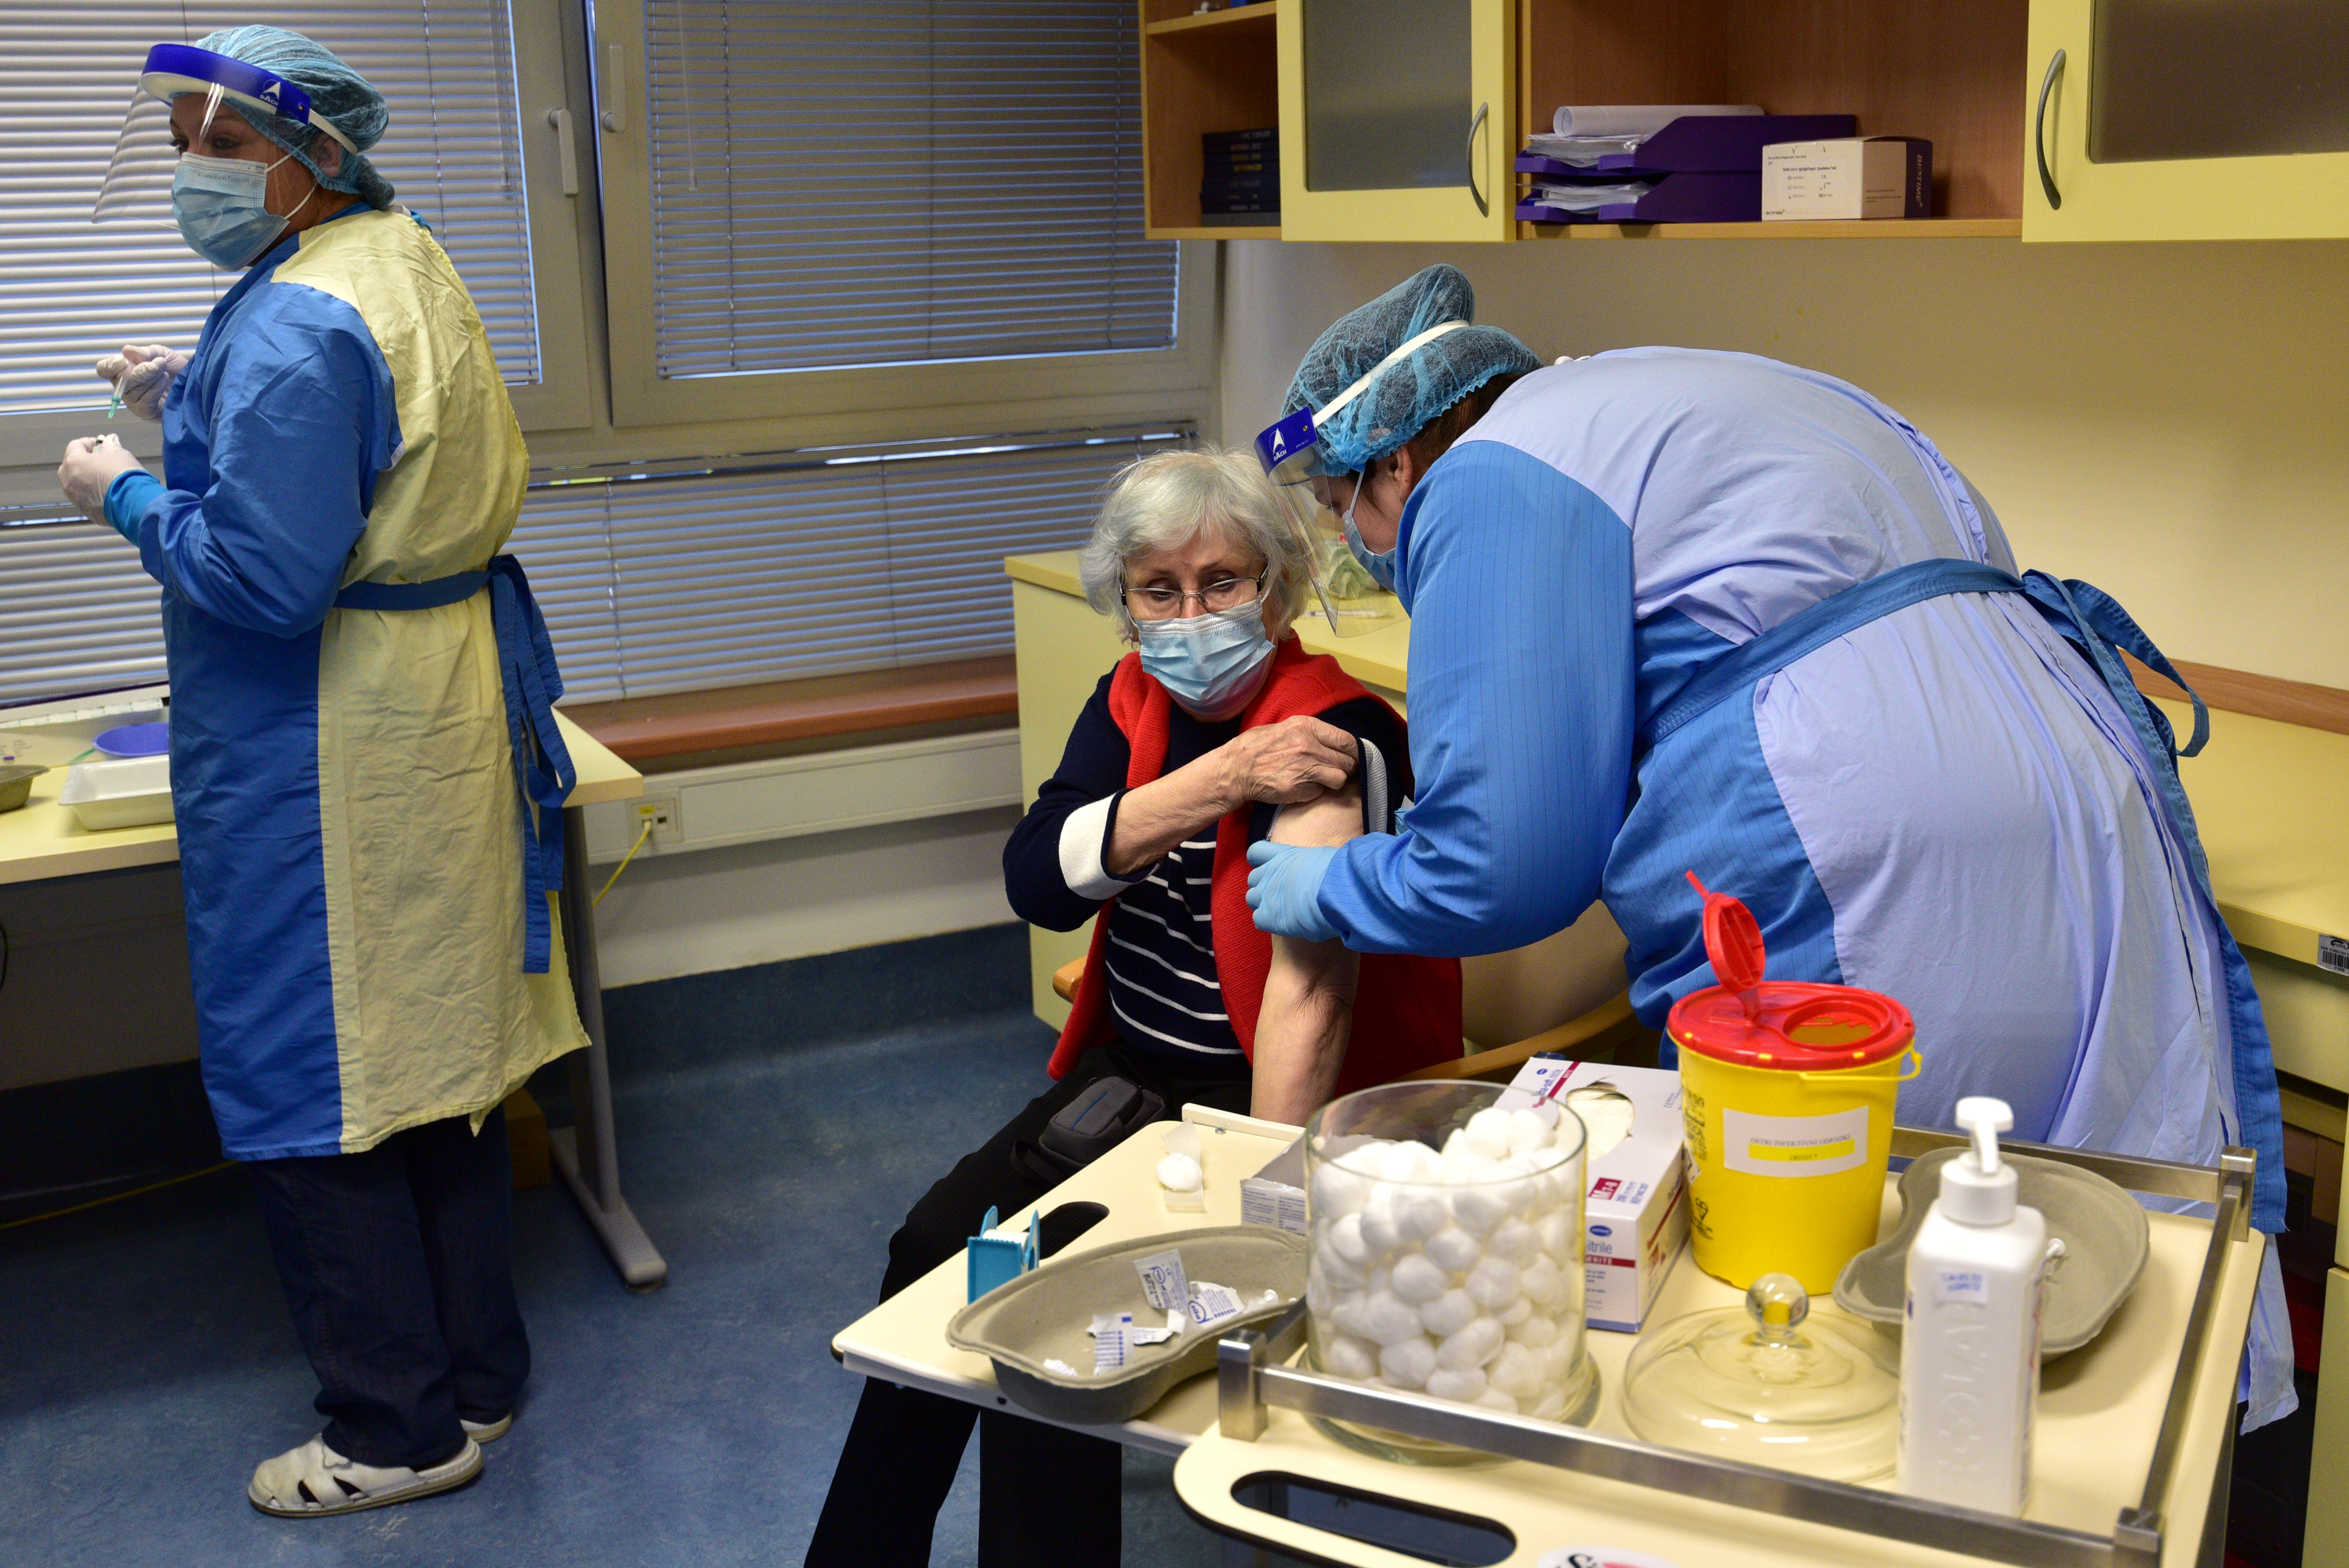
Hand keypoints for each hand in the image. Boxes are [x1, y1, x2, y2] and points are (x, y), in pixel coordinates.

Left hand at [57, 435, 144, 527]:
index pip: (75, 445)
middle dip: (83, 461)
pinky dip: (92, 493)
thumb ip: (111, 445)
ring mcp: (75, 497)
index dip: (88, 443)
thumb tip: (110, 439)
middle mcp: (68, 480)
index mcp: (73, 462)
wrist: (132, 503)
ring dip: (86, 478)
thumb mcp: (119, 454)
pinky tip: (108, 492)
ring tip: (104, 478)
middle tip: (100, 461)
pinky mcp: (84, 510)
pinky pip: (84, 497)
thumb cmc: (123, 475)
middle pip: (70, 465)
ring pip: (75, 483)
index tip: (100, 444)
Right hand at [94, 344, 187, 420]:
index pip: (104, 370)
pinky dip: (154, 390)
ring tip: (165, 372)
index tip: (123, 361)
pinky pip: (144, 403)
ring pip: (132, 392)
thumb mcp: (161, 354)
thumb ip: (144, 352)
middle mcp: (125, 387)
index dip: (109, 366)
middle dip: (140, 372)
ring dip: (151, 379)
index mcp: (123, 370)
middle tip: (157, 364)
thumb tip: (126, 350)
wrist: (195, 382)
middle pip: (120, 382)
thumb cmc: (175, 368)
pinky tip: (164, 382)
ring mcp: (135, 402)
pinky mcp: (147, 413)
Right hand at [1211, 716, 1356, 810]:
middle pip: (1348, 761)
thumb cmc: (1257, 747)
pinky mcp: (1300, 788)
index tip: (1355, 757)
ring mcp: (1306, 768)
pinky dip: (1316, 791)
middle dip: (1347, 767)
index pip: (1347, 740)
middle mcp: (1309, 746)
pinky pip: (1321, 791)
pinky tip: (1303, 786)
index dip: (1355, 751)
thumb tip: (1332, 740)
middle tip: (1338, 770)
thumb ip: (1309, 733)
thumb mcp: (1284, 728)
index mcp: (1307, 727)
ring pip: (1340, 778)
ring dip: (1334, 781)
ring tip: (1321, 780)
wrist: (1236, 769)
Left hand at [1245, 840, 1339, 941]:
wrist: (1335, 893)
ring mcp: (1266, 894)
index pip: (1257, 852)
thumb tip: (1317, 869)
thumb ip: (1310, 863)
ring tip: (1282, 911)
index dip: (1259, 860)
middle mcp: (1270, 873)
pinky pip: (1258, 919)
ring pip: (1251, 899)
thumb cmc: (1336, 873)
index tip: (1268, 867)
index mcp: (1283, 856)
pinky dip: (1267, 922)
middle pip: (1253, 878)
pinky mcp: (1268, 916)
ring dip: (1263, 904)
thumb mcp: (1323, 857)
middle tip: (1282, 894)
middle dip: (1264, 886)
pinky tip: (1283, 923)